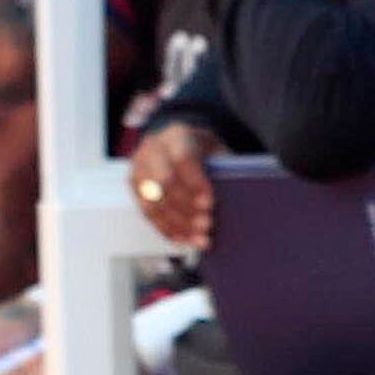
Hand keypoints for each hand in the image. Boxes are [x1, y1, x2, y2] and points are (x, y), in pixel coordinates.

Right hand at [129, 119, 222, 249]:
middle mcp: (152, 149)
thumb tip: (239, 198)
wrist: (181, 145)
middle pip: (163, 183)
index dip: (196, 183)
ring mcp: (139, 168)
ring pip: (152, 202)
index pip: (182, 159)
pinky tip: (184, 239)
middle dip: (185, 208)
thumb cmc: (205, 152)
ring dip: (177, 224)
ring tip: (199, 239)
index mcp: (176, 135)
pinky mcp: (135, 188)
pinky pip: (147, 213)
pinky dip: (167, 229)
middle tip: (206, 225)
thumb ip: (225, 169)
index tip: (210, 204)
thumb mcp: (218, 151)